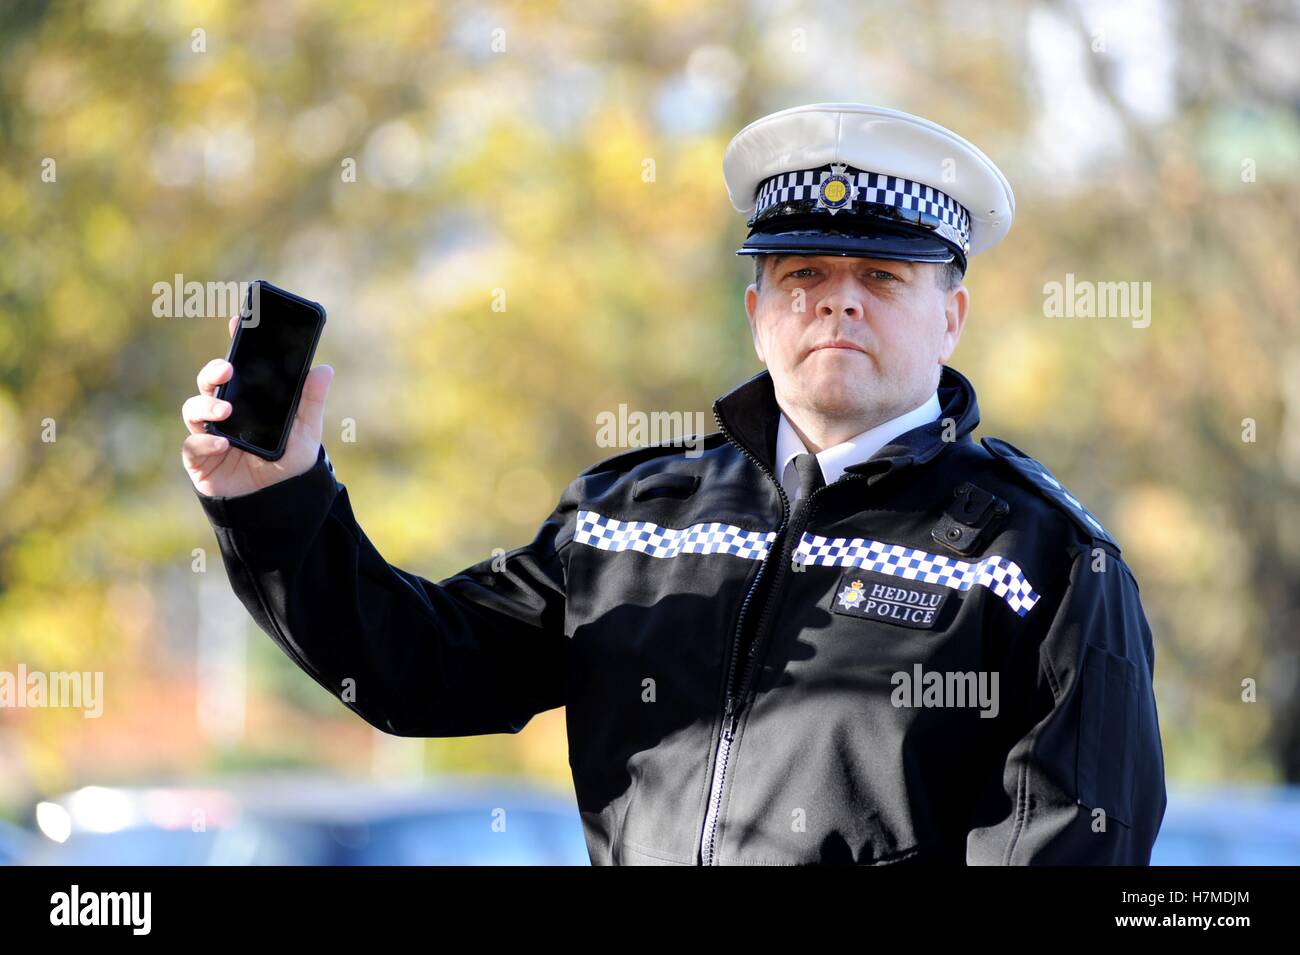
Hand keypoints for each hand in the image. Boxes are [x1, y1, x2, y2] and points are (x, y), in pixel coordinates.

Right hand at [181, 314, 333, 497]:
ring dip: (206, 405)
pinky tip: (222, 443)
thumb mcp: (306, 432)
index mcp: (248, 399)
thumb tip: (324, 369)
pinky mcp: (200, 458)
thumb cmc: (288, 463)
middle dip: (214, 370)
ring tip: (225, 410)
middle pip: (210, 381)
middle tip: (228, 367)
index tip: (238, 320)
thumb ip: (311, 402)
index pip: (238, 366)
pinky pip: (194, 445)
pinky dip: (206, 442)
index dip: (235, 342)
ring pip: (194, 409)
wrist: (277, 501)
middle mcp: (224, 411)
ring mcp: (209, 433)